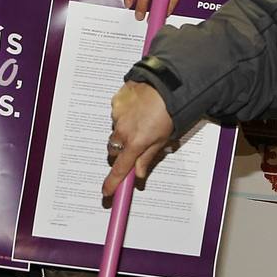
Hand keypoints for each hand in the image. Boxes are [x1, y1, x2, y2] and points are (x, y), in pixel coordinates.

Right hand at [103, 81, 173, 195]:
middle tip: (135, 144)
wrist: (166, 85)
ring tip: (142, 119)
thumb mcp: (163, 140)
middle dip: (121, 150)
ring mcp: (117, 114)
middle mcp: (123, 130)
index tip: (107, 191)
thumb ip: (148, 157)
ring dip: (124, 129)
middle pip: (114, 149)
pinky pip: (116, 112)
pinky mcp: (116, 101)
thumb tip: (140, 172)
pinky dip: (124, 113)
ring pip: (116, 129)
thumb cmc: (169, 111)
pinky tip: (137, 108)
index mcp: (135, 143)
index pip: (120, 168)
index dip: (113, 182)